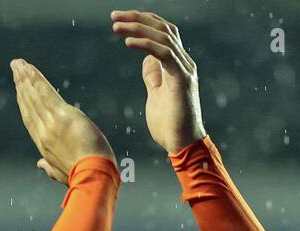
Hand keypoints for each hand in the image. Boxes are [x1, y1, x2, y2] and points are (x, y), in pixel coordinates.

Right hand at [10, 59, 114, 184]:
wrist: (93, 176)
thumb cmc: (83, 177)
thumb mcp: (61, 174)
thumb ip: (50, 167)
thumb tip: (40, 165)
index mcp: (43, 145)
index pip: (30, 118)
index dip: (23, 102)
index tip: (19, 89)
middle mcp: (43, 132)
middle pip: (29, 104)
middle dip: (21, 84)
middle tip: (15, 67)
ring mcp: (51, 124)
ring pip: (35, 96)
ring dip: (26, 77)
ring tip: (19, 63)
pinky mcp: (62, 116)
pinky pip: (45, 94)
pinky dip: (36, 80)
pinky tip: (29, 68)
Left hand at [111, 10, 205, 153]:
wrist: (183, 145)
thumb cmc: (170, 126)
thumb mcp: (156, 95)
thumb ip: (153, 76)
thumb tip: (146, 59)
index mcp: (178, 64)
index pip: (162, 32)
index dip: (143, 21)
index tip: (120, 19)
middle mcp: (184, 62)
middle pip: (163, 28)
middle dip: (137, 18)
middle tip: (114, 16)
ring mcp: (185, 69)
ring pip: (163, 36)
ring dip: (138, 28)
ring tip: (117, 26)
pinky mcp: (182, 79)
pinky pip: (164, 53)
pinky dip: (145, 44)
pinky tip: (128, 42)